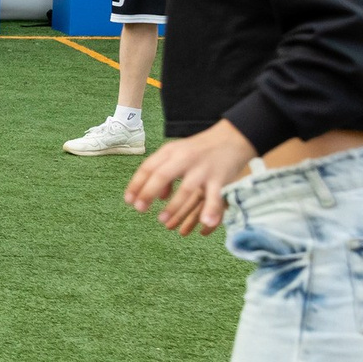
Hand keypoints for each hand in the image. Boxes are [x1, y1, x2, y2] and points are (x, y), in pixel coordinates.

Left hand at [124, 121, 257, 233]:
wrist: (233, 137)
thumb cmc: (200, 149)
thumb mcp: (178, 154)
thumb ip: (165, 172)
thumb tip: (159, 197)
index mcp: (171, 151)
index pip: (148, 167)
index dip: (136, 184)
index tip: (128, 200)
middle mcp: (185, 158)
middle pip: (162, 175)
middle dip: (148, 192)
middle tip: (139, 209)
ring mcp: (203, 169)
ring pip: (186, 188)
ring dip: (173, 206)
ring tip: (162, 220)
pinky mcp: (220, 179)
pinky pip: (214, 197)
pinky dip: (211, 211)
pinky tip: (205, 224)